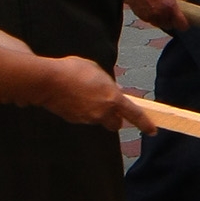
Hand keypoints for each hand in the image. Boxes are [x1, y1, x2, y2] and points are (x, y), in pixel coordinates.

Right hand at [37, 56, 155, 133]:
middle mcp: (102, 112)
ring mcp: (87, 118)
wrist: (47, 80)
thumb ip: (108, 84)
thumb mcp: (97, 71)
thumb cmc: (73, 70)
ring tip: (86, 93)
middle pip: (115, 124)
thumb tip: (114, 91)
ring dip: (97, 112)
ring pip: (98, 120)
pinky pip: (84, 117)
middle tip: (111, 106)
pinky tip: (74, 97)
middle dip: (115, 118)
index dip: (145, 123)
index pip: (134, 115)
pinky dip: (84, 111)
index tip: (152, 130)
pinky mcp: (74, 120)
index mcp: (112, 99)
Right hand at [122, 0, 188, 32]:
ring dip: (163, 19)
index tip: (185, 21)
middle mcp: (161, 14)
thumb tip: (185, 3)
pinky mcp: (144, 18)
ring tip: (160, 6)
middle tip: (171, 10)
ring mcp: (152, 17)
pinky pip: (152, 21)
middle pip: (171, 26)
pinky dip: (154, 16)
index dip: (184, 24)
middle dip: (172, 20)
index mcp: (170, 7)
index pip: (182, 25)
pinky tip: (152, 6)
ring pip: (161, 24)